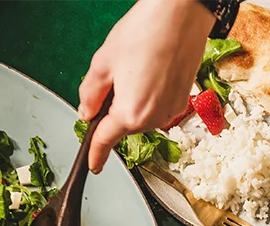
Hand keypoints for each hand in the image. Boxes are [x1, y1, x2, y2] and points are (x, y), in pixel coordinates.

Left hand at [79, 0, 215, 173]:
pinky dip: (149, 96)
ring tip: (135, 68)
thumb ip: (90, 95)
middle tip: (113, 77)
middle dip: (114, 110)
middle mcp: (153, 119)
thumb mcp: (102, 63)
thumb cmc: (143, 34)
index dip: (95, 154)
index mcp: (130, 113)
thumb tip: (87, 113)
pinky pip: (158, 108)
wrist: (180, 17)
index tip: (93, 165)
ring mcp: (171, 111)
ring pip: (142, 117)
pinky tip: (149, 70)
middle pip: (124, 126)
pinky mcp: (182, 100)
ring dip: (133, 102)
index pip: (105, 140)